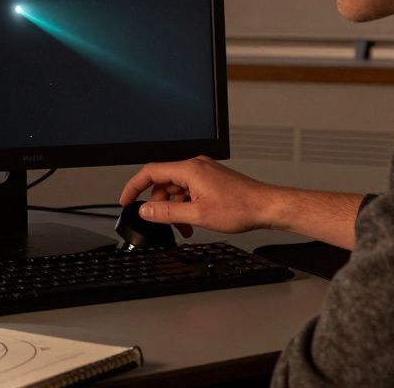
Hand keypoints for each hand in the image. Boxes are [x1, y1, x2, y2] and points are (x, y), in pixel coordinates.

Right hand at [118, 156, 278, 237]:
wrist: (267, 207)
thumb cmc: (240, 207)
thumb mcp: (197, 214)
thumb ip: (166, 212)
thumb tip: (145, 210)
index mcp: (189, 169)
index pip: (150, 172)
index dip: (134, 187)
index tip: (126, 200)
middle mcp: (196, 166)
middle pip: (164, 182)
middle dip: (160, 204)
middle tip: (163, 223)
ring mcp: (205, 172)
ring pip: (178, 189)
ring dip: (175, 208)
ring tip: (185, 227)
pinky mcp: (212, 180)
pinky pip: (190, 190)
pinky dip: (187, 205)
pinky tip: (194, 220)